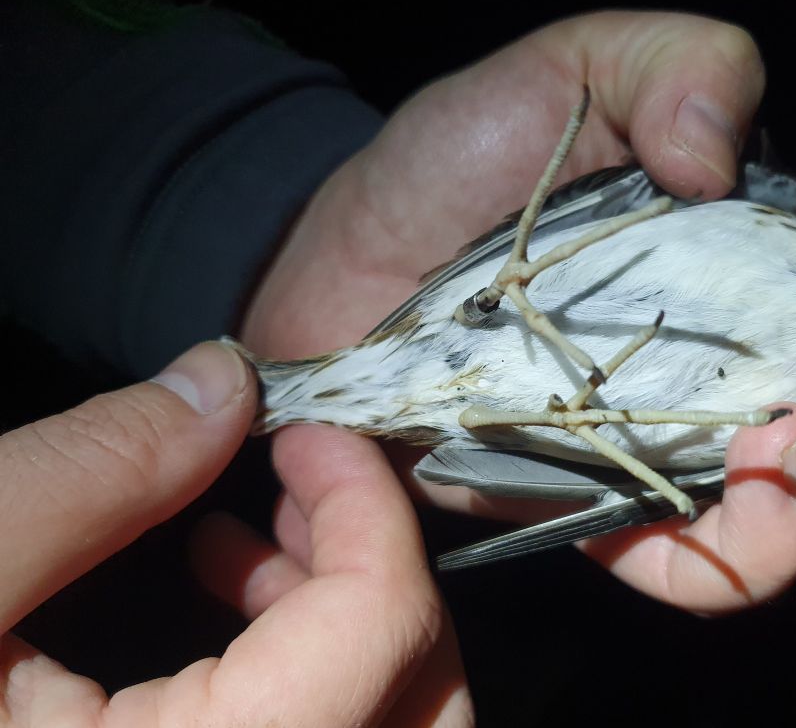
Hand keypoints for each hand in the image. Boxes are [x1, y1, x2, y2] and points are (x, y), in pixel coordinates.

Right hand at [1, 342, 467, 725]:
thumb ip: (87, 473)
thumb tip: (220, 383)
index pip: (383, 636)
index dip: (371, 509)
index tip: (317, 439)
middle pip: (424, 704)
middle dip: (376, 572)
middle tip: (300, 489)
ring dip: (351, 620)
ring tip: (245, 543)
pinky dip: (316, 672)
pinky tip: (229, 609)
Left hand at [242, 11, 795, 611]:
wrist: (352, 265)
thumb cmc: (462, 167)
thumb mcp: (574, 74)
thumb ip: (677, 68)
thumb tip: (727, 157)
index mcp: (763, 258)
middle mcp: (750, 362)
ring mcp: (691, 449)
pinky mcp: (619, 511)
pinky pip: (714, 568)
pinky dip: (756, 546)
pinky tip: (749, 483)